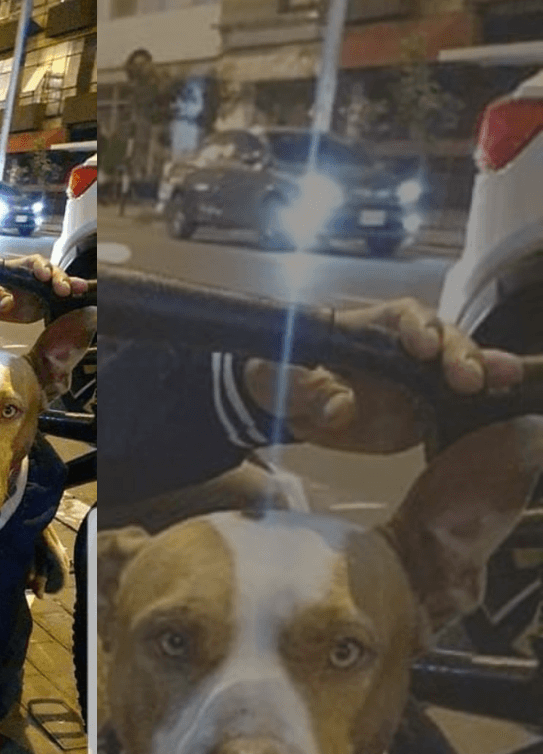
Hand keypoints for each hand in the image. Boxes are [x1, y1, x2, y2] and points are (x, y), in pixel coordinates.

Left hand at [0, 255, 87, 324]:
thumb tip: (5, 302)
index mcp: (20, 267)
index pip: (33, 262)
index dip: (39, 267)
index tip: (42, 275)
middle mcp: (35, 275)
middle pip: (52, 271)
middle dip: (58, 278)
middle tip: (62, 289)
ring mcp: (43, 288)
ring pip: (60, 282)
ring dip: (70, 285)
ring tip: (79, 289)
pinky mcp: (47, 301)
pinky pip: (61, 298)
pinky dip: (72, 296)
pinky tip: (81, 295)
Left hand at [242, 298, 522, 451]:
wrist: (291, 409)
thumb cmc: (282, 378)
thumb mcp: (277, 380)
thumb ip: (303, 390)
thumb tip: (339, 409)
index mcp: (368, 327)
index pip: (400, 317)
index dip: (414, 327)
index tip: (419, 347)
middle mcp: (402, 345)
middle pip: (441, 337)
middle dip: (456, 353)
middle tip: (465, 377)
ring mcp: (419, 374)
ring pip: (459, 363)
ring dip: (483, 368)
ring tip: (500, 378)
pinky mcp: (427, 404)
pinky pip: (457, 398)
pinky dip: (483, 394)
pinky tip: (504, 392)